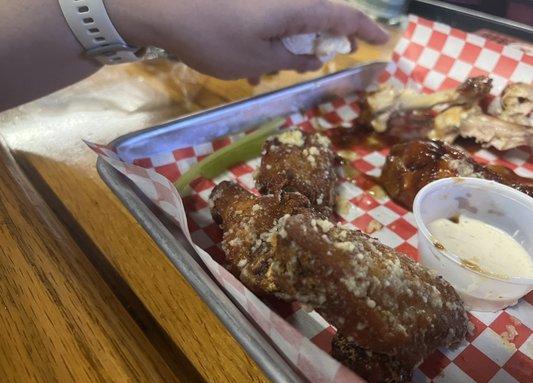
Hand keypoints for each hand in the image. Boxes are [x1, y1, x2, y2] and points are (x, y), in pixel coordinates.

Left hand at [108, 0, 388, 79]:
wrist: (162, 5)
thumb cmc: (214, 37)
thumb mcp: (257, 61)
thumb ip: (290, 60)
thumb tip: (312, 59)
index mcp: (297, 9)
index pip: (343, 17)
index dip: (365, 31)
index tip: (382, 42)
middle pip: (317, 18)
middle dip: (318, 44)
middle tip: (312, 64)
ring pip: (289, 21)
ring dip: (285, 46)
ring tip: (266, 70)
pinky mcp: (246, 2)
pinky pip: (268, 18)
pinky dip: (266, 38)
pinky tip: (246, 59)